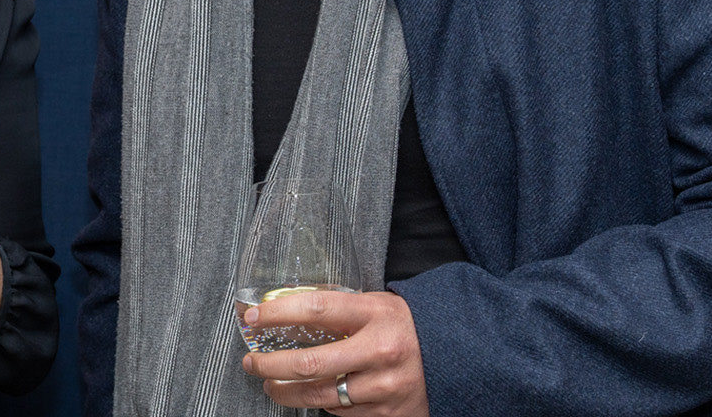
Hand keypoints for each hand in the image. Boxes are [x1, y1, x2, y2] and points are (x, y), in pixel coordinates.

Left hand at [240, 289, 429, 415]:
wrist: (460, 355)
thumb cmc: (407, 326)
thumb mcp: (376, 305)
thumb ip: (338, 310)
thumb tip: (285, 310)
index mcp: (375, 314)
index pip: (315, 309)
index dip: (277, 314)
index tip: (253, 317)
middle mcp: (379, 352)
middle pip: (309, 363)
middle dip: (270, 365)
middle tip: (252, 362)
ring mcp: (384, 387)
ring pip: (320, 396)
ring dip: (286, 392)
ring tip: (270, 384)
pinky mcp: (388, 413)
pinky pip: (341, 413)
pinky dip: (322, 404)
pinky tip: (313, 394)